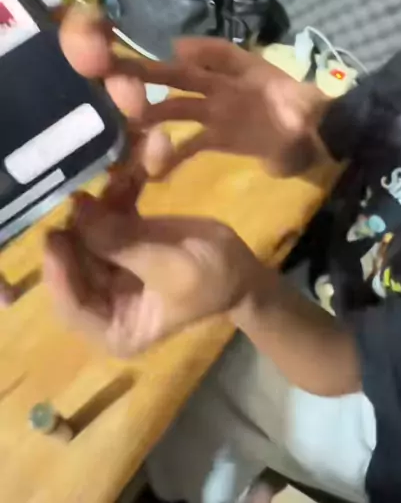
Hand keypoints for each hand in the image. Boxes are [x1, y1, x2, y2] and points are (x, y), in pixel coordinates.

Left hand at [44, 178, 264, 355]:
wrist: (243, 268)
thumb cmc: (212, 280)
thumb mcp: (171, 268)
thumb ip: (123, 244)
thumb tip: (80, 212)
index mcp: (114, 327)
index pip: (72, 305)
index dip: (60, 272)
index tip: (54, 238)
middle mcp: (104, 301)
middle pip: (76, 264)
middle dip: (81, 228)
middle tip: (79, 196)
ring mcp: (112, 269)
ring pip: (89, 235)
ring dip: (99, 205)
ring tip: (106, 179)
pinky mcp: (123, 242)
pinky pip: (109, 218)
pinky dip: (115, 196)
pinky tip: (122, 175)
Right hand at [60, 24, 328, 177]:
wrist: (317, 136)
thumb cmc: (295, 103)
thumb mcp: (264, 74)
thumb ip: (223, 59)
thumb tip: (177, 48)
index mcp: (229, 68)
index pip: (190, 56)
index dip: (164, 54)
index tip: (127, 58)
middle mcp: (217, 87)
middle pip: (176, 81)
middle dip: (144, 80)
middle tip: (108, 82)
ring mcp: (216, 114)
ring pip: (178, 111)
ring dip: (153, 117)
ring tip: (124, 126)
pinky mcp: (221, 140)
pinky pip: (192, 145)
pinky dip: (174, 156)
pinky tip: (153, 170)